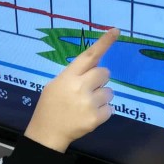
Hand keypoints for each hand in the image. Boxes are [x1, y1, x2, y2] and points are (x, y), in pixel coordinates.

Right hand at [24, 28, 118, 151]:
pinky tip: (88, 115)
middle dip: (100, 79)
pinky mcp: (96, 118)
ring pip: (110, 92)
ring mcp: (89, 103)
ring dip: (101, 97)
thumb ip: (74, 75)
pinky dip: (102, 112)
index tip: (116, 31)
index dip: (104, 42)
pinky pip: (110, 108)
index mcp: (68, 76)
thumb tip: (95, 67)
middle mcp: (80, 87)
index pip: (89, 55)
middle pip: (105, 73)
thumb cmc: (51, 105)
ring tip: (86, 105)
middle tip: (88, 89)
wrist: (47, 132)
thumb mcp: (56, 84)